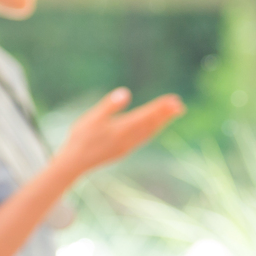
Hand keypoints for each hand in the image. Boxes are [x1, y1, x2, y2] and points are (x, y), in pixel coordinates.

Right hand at [56, 88, 184, 177]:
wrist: (74, 163)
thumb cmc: (80, 138)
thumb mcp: (92, 118)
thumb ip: (109, 106)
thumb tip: (126, 92)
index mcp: (121, 128)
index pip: (146, 115)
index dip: (160, 108)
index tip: (173, 100)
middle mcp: (128, 138)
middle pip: (151, 124)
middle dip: (166, 114)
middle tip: (180, 105)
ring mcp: (127, 146)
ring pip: (149, 132)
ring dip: (161, 122)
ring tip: (172, 113)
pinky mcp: (123, 151)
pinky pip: (143, 139)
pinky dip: (152, 131)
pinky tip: (155, 127)